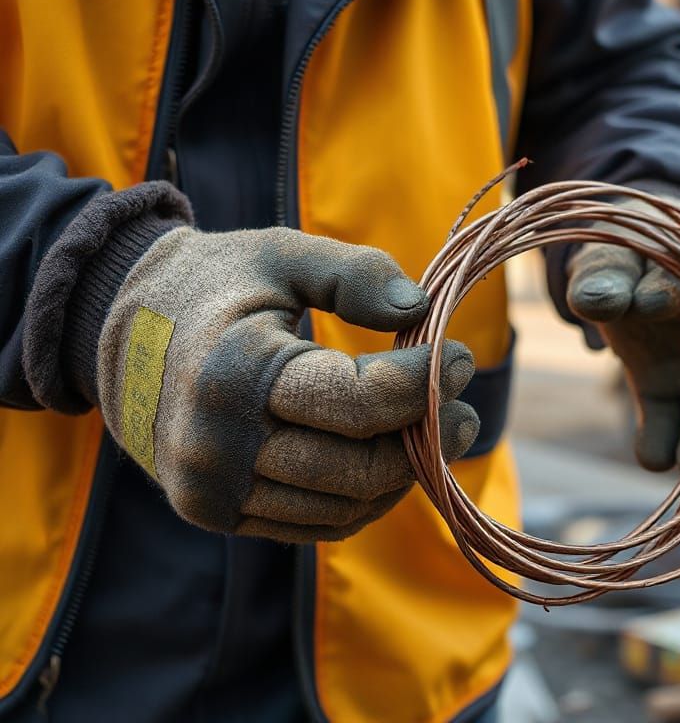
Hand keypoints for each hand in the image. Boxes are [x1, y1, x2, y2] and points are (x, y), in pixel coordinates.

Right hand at [97, 225, 477, 542]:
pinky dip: (363, 500)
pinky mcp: (215, 513)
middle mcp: (216, 445)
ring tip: (435, 434)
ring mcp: (211, 490)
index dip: (422, 386)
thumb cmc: (215, 284)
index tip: (461, 358)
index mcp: (231, 372)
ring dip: (400, 476)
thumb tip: (419, 309)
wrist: (118, 330)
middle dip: (425, 441)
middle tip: (465, 412)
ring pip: (342, 508)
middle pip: (356, 470)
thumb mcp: (280, 252)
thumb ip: (352, 273)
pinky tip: (387, 461)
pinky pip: (315, 524)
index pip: (354, 403)